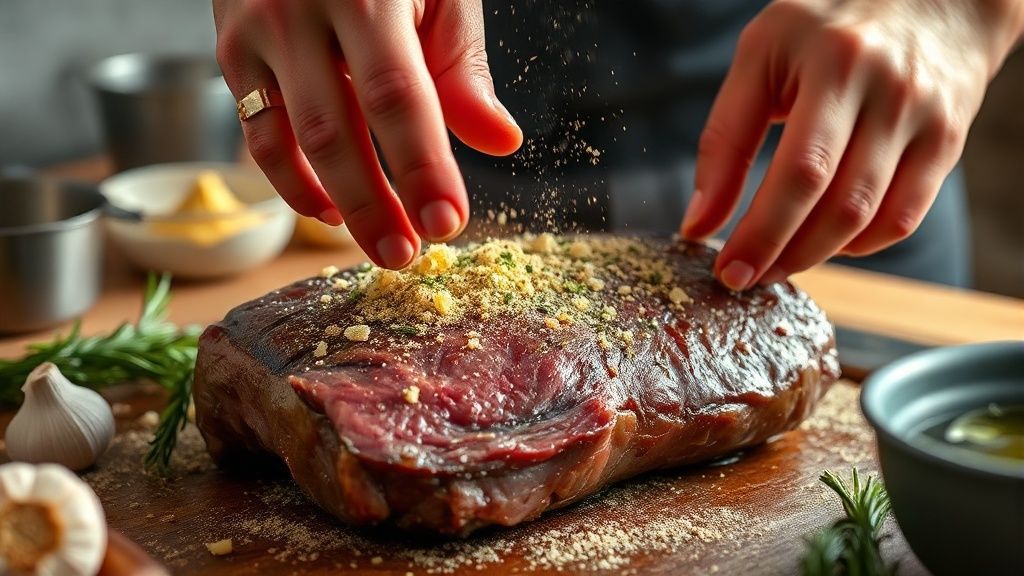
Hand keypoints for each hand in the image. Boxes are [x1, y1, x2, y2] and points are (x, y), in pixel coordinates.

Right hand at [214, 0, 522, 267]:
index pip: (396, 94)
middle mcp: (298, 10)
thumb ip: (461, 64)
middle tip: (407, 255)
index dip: (421, 166)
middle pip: (335, 129)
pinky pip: (257, 133)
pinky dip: (292, 181)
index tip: (447, 222)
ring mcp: (255, 32)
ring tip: (379, 246)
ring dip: (336, 204)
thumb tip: (499, 142)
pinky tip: (329, 210)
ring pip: (290, 140)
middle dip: (374, 204)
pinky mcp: (231, 52)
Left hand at [682, 0, 1023, 289]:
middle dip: (780, 253)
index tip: (723, 268)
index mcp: (833, 62)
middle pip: (835, 203)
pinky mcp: (947, 143)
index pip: (797, 171)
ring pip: (868, 218)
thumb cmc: (827, 28)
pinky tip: (824, 241)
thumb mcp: (762, 55)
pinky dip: (858, 245)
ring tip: (773, 265)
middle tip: (741, 278)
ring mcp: (924, 120)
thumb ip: (726, 135)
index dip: (758, 231)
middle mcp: (887, 91)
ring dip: (813, 255)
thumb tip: (699, 221)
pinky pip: (903, 218)